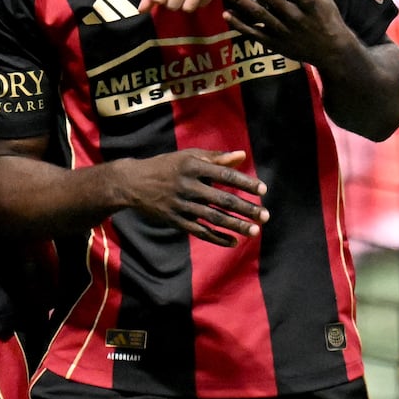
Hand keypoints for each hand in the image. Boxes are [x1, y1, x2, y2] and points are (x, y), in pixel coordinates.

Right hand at [117, 149, 267, 246]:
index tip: (263, 190)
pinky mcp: (175, 220)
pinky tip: (233, 242)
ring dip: (236, 226)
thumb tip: (242, 156)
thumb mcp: (188, 156)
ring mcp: (181, 205)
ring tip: (255, 231)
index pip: (225, 175)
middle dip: (246, 209)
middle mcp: (188, 186)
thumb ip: (216, 157)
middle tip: (266, 216)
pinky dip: (217, 238)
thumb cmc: (166, 166)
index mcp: (193, 166)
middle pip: (223, 200)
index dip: (246, 183)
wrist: (133, 183)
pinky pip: (200, 231)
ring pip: (214, 218)